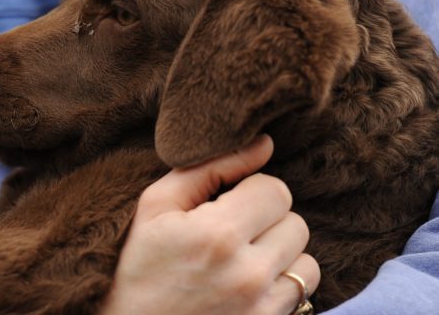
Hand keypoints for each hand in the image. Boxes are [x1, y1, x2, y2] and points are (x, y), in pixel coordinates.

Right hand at [101, 135, 319, 314]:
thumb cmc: (137, 265)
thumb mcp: (155, 205)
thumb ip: (210, 167)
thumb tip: (265, 144)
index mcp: (216, 234)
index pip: (275, 190)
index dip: (251, 190)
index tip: (226, 203)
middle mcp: (247, 274)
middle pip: (295, 222)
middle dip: (266, 220)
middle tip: (232, 231)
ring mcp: (261, 308)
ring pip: (306, 260)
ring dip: (280, 253)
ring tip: (243, 259)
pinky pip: (303, 292)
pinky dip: (283, 283)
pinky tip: (249, 283)